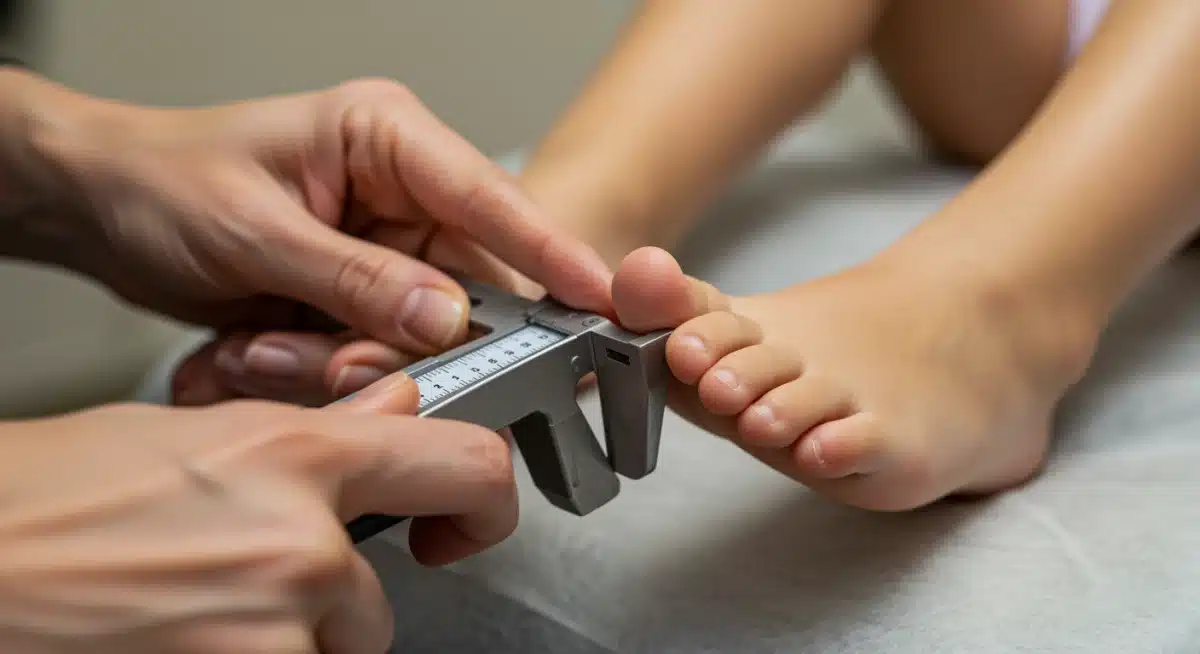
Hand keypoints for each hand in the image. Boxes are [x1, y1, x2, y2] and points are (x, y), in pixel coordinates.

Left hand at [0, 69, 612, 401]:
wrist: (101, 209)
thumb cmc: (165, 183)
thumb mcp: (256, 228)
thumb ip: (358, 278)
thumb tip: (448, 321)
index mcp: (385, 139)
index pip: (490, 196)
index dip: (549, 250)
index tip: (598, 296)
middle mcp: (400, 192)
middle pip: (466, 284)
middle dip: (411, 341)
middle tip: (340, 360)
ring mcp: (384, 249)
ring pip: (420, 334)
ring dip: (347, 357)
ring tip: (265, 343)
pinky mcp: (361, 295)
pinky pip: (378, 351)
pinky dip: (323, 366)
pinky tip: (257, 345)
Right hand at [0, 380, 516, 652]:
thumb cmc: (49, 497)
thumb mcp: (191, 433)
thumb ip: (313, 429)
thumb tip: (394, 409)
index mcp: (296, 455)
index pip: (465, 462)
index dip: (483, 499)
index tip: (466, 521)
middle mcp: (302, 542)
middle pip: (383, 594)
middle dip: (336, 597)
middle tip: (262, 583)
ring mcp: (275, 627)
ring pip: (339, 651)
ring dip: (293, 643)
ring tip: (205, 611)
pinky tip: (193, 638)